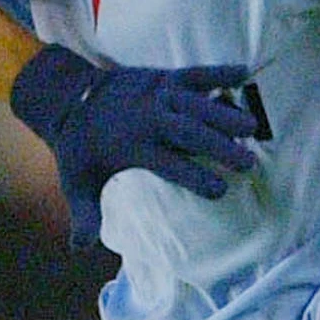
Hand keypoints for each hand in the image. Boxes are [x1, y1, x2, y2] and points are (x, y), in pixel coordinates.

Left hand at [10, 44, 260, 247]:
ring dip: (224, 113)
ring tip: (252, 128)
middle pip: (189, 133)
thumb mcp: (76, 183)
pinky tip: (245, 73)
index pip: (169, 165)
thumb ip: (84, 214)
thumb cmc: (80, 148)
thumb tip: (79, 248)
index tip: (220, 191)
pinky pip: (194, 74)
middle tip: (248, 163)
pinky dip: (218, 72)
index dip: (194, 177)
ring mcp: (158, 95)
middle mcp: (149, 119)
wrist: (68, 98)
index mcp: (132, 147)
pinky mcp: (165, 77)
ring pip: (196, 104)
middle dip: (219, 147)